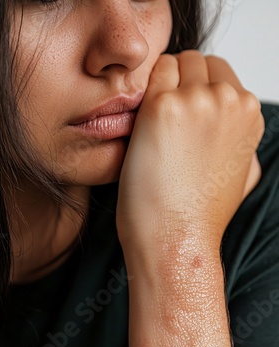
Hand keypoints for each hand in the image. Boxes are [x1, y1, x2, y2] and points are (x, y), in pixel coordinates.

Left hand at [116, 50, 263, 250]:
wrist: (176, 240)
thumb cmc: (201, 214)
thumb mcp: (243, 174)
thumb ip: (242, 140)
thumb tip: (234, 123)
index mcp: (251, 114)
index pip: (220, 73)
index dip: (196, 91)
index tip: (183, 116)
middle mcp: (231, 100)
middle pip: (198, 62)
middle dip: (180, 82)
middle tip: (165, 120)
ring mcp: (198, 101)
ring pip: (173, 64)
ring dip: (160, 86)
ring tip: (152, 126)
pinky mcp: (163, 107)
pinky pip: (148, 78)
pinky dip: (141, 95)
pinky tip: (140, 128)